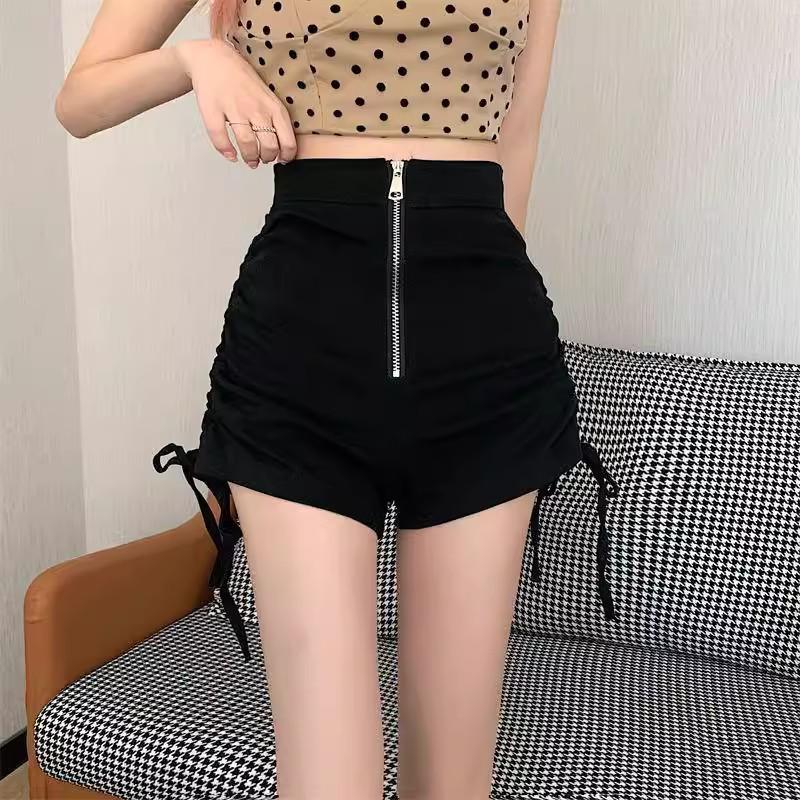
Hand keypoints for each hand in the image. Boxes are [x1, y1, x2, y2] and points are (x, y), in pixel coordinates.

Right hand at [174, 38, 296, 168]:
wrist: (214, 58)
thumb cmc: (243, 81)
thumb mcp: (269, 97)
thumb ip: (276, 119)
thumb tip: (284, 147)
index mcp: (273, 106)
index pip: (287, 140)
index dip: (286, 156)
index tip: (282, 159)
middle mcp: (256, 108)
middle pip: (269, 146)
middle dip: (267, 158)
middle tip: (263, 159)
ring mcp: (234, 108)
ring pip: (248, 144)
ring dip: (250, 158)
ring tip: (250, 160)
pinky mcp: (213, 110)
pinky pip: (221, 138)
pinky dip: (227, 151)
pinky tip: (231, 154)